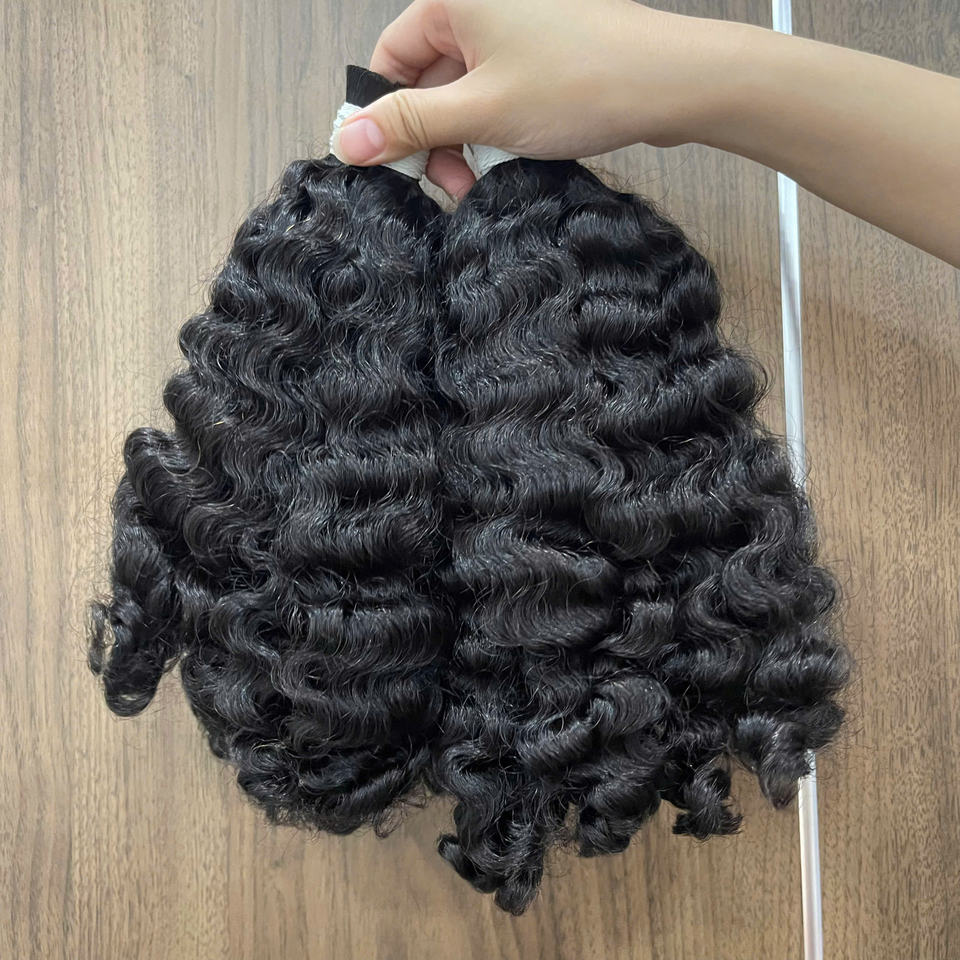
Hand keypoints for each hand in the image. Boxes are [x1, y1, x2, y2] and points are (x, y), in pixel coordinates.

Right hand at [331, 0, 726, 196]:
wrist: (670, 84)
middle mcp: (482, 4)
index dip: (385, 116)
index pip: (390, 58)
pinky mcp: (543, 54)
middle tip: (451, 185)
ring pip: (464, 94)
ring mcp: (516, 28)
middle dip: (434, 139)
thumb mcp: (481, 113)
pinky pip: (498, 95)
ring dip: (466, 144)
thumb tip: (346, 140)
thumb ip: (410, 125)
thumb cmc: (580, 83)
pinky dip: (496, 132)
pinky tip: (509, 161)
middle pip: (427, 80)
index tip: (393, 167)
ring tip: (485, 180)